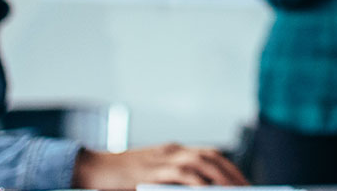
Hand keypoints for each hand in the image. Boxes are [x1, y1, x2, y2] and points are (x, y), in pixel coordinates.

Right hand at [72, 143, 246, 188]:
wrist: (89, 167)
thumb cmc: (119, 176)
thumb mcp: (150, 174)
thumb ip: (173, 179)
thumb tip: (200, 190)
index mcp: (173, 150)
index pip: (210, 154)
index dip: (229, 167)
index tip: (244, 181)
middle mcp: (171, 150)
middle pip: (211, 157)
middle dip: (232, 174)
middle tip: (247, 189)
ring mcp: (161, 159)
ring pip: (200, 164)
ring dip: (220, 178)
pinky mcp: (151, 171)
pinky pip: (181, 176)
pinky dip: (197, 184)